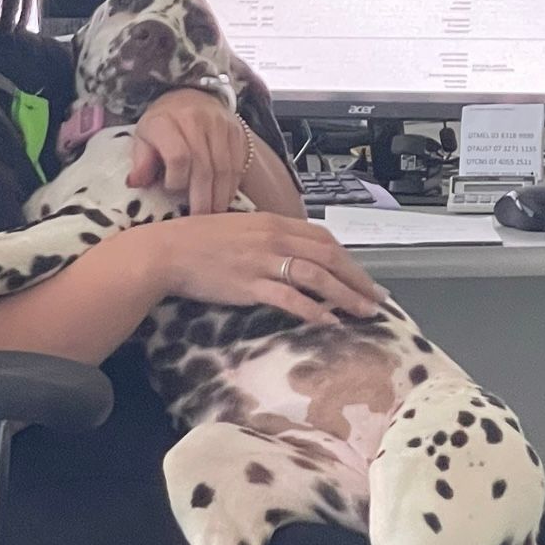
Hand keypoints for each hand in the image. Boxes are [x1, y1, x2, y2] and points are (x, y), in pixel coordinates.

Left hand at [126, 89, 246, 214]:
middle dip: (202, 199)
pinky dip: (231, 187)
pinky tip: (223, 200)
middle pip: (204, 167)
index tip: (171, 190)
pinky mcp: (237, 132)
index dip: (176, 180)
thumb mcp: (143, 137)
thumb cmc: (162, 124)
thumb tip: (135, 183)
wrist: (191, 95)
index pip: (178, 156)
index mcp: (166, 121)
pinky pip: (237, 165)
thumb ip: (140, 161)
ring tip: (213, 217)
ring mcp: (220, 125)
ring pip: (224, 169)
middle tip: (199, 220)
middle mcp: (195, 120)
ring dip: (219, 197)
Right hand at [146, 211, 387, 323]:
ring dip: (346, 295)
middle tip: (378, 299)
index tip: (363, 276)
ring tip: (364, 313)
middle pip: (329, 257)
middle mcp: (274, 237)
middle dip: (358, 279)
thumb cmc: (198, 241)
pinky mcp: (250, 284)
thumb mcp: (240, 229)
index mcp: (273, 221)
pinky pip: (290, 298)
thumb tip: (289, 252)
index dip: (349, 259)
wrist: (167, 251)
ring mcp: (263, 261)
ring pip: (317, 277)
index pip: (323, 238)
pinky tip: (328, 322)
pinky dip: (313, 310)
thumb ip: (267, 237)